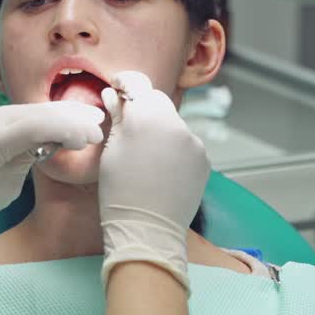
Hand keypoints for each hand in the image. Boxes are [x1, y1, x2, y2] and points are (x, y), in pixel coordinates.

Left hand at [0, 101, 103, 254]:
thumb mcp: (7, 187)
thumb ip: (30, 156)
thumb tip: (58, 135)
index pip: (33, 126)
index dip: (67, 127)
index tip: (92, 136)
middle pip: (32, 113)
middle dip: (68, 118)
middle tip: (98, 125)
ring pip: (25, 110)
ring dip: (57, 114)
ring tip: (89, 119)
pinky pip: (14, 112)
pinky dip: (39, 116)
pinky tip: (62, 118)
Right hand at [97, 71, 207, 291]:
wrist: (148, 230)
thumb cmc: (120, 192)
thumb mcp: (110, 151)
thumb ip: (117, 117)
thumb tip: (114, 96)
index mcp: (147, 116)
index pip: (137, 84)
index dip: (125, 83)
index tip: (116, 88)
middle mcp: (176, 123)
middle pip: (157, 101)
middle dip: (143, 109)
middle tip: (126, 126)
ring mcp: (193, 142)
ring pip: (172, 123)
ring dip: (159, 130)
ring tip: (144, 157)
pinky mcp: (203, 159)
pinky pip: (185, 143)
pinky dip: (173, 149)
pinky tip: (160, 169)